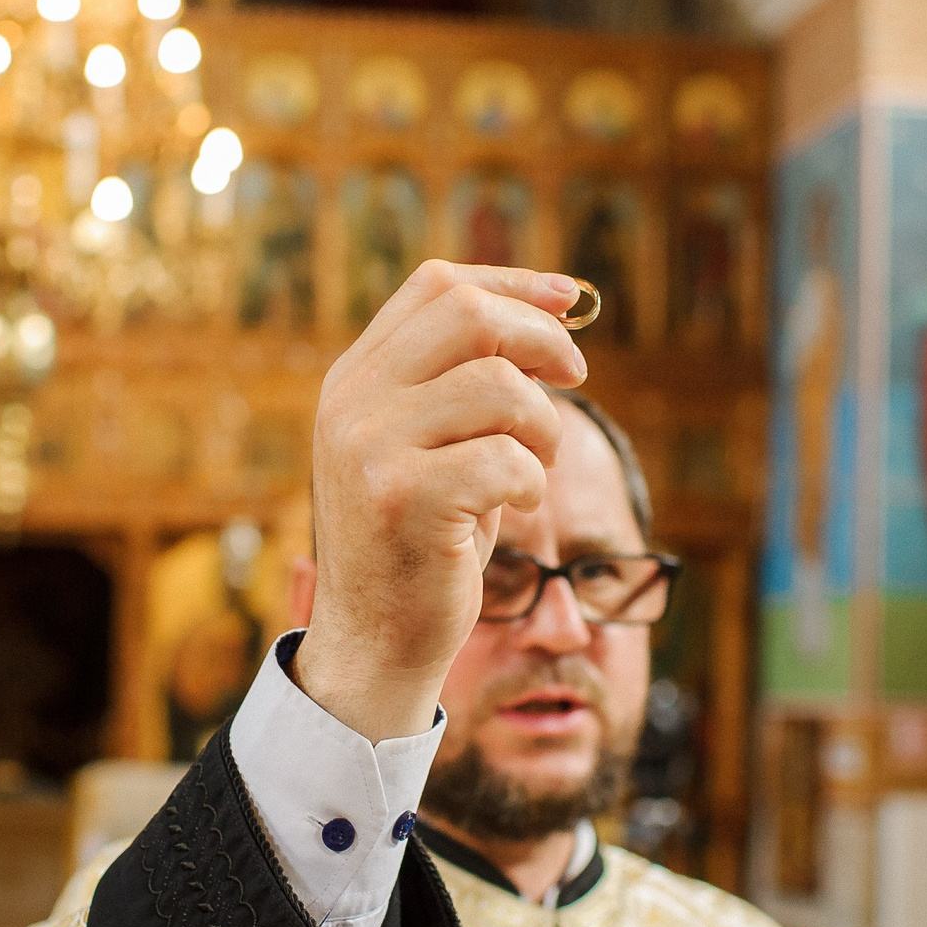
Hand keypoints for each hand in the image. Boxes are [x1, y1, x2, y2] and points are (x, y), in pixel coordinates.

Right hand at [293, 261, 585, 741]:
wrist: (376, 641)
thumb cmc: (424, 542)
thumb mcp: (429, 447)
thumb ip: (461, 381)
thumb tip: (552, 311)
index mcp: (353, 379)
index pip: (436, 287)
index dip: (513, 284)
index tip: (570, 300)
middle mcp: (351, 404)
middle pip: (468, 317)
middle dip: (542, 340)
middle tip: (576, 378)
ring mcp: (370, 450)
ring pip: (499, 389)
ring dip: (544, 426)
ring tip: (537, 465)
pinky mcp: (404, 500)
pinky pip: (507, 460)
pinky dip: (533, 481)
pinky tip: (517, 507)